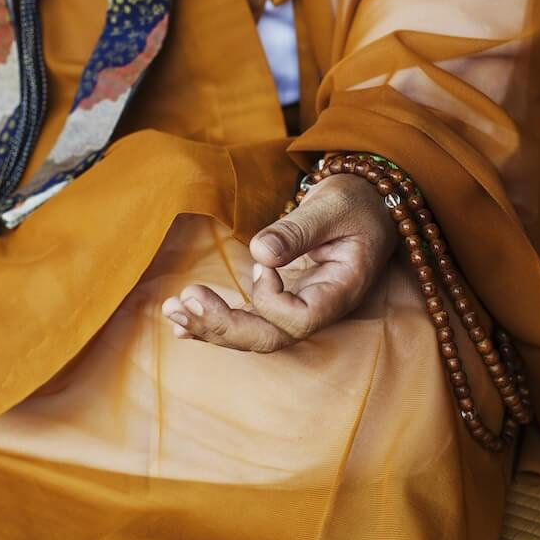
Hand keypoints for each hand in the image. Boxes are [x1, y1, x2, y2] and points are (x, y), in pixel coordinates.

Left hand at [161, 173, 397, 351]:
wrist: (367, 204)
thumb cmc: (356, 201)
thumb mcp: (332, 205)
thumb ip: (299, 229)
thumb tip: (259, 253)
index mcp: (341, 290)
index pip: (300, 319)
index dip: (270, 298)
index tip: (262, 261)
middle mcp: (319, 309)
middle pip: (269, 338)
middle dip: (224, 325)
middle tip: (186, 300)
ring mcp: (298, 308)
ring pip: (252, 335)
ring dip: (209, 326)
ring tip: (172, 310)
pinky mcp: (279, 299)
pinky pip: (246, 321)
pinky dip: (212, 322)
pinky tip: (181, 323)